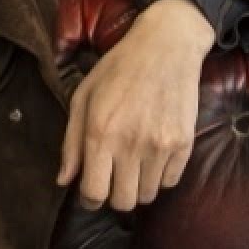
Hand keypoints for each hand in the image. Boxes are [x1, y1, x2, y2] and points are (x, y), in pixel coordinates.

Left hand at [57, 0, 213, 211]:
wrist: (165, 46)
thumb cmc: (117, 69)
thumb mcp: (82, 98)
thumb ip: (71, 143)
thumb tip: (64, 180)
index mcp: (100, 133)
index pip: (94, 192)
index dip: (89, 199)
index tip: (90, 191)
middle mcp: (131, 144)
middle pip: (122, 202)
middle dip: (112, 196)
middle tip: (111, 178)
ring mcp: (161, 146)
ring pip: (147, 196)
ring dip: (136, 187)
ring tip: (131, 165)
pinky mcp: (184, 144)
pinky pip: (170, 182)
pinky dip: (159, 177)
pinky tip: (151, 157)